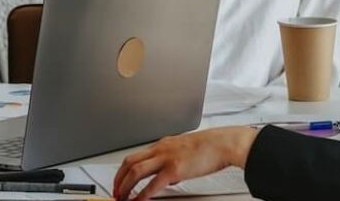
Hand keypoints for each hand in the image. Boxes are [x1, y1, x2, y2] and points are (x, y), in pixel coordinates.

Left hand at [113, 127, 256, 200]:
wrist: (224, 143)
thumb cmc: (210, 147)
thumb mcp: (185, 149)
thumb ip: (173, 160)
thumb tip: (167, 178)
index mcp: (163, 144)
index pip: (135, 156)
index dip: (124, 170)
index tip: (120, 180)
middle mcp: (161, 149)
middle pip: (129, 162)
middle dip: (118, 179)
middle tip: (116, 191)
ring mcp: (166, 158)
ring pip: (136, 171)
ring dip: (125, 186)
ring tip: (122, 197)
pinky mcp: (174, 169)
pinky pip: (152, 184)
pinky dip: (142, 194)